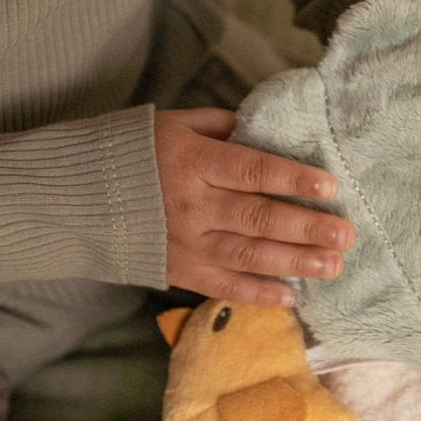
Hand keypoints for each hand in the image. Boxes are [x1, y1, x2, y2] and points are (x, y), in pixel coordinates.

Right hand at [154, 108, 354, 304]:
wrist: (74, 196)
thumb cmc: (135, 151)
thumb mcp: (177, 124)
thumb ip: (224, 127)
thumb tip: (269, 130)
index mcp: (194, 162)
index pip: (254, 170)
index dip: (294, 178)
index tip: (331, 187)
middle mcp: (192, 205)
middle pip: (260, 217)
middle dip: (307, 227)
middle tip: (347, 234)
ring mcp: (185, 242)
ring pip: (249, 255)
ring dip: (295, 262)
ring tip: (333, 266)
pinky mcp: (178, 270)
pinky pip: (223, 285)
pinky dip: (257, 293)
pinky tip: (290, 296)